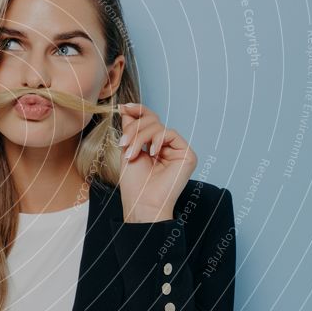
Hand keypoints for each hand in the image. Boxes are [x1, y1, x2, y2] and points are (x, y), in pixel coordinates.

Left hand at [117, 103, 196, 222]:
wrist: (142, 203)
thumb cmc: (134, 183)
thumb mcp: (128, 151)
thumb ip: (130, 130)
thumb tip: (126, 108)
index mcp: (154, 145)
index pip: (149, 120)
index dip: (138, 110)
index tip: (123, 107)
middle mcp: (167, 146)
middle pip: (152, 120)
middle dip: (134, 129)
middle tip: (123, 144)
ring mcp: (177, 149)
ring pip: (158, 126)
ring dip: (140, 137)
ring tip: (131, 153)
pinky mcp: (187, 154)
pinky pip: (170, 133)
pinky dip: (157, 140)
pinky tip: (151, 153)